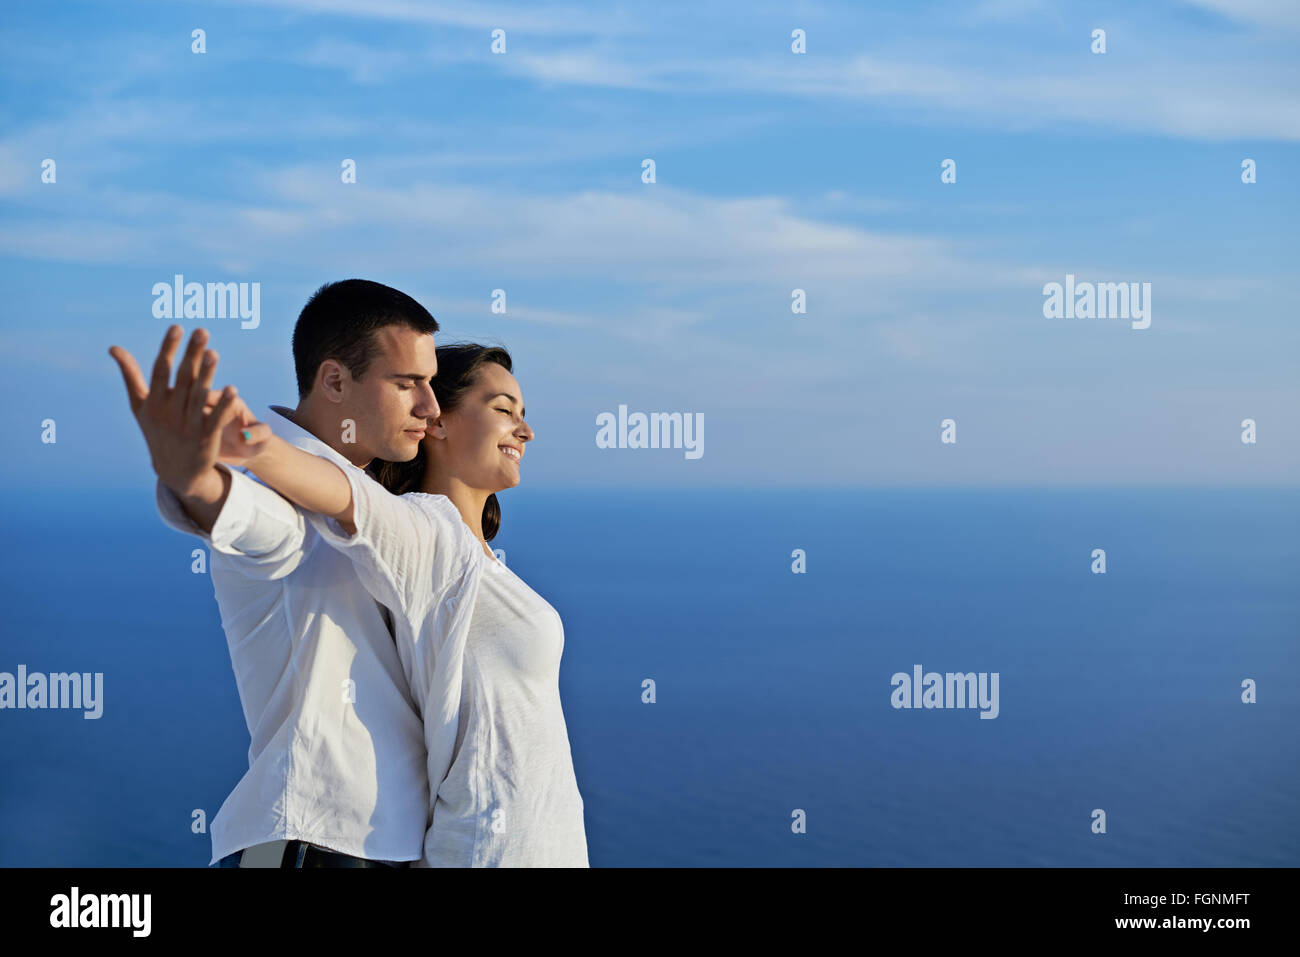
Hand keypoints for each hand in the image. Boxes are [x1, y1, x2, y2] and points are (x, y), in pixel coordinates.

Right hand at [108, 325, 270, 498]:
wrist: (175, 471)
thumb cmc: (156, 430)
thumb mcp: (139, 405)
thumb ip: (130, 375)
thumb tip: (113, 347)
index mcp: (153, 402)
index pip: (161, 370)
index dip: (168, 349)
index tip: (177, 327)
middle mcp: (168, 412)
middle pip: (182, 379)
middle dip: (191, 354)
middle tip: (202, 331)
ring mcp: (187, 425)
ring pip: (198, 396)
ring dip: (207, 375)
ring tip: (214, 353)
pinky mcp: (205, 437)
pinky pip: (215, 418)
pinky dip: (222, 405)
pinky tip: (232, 388)